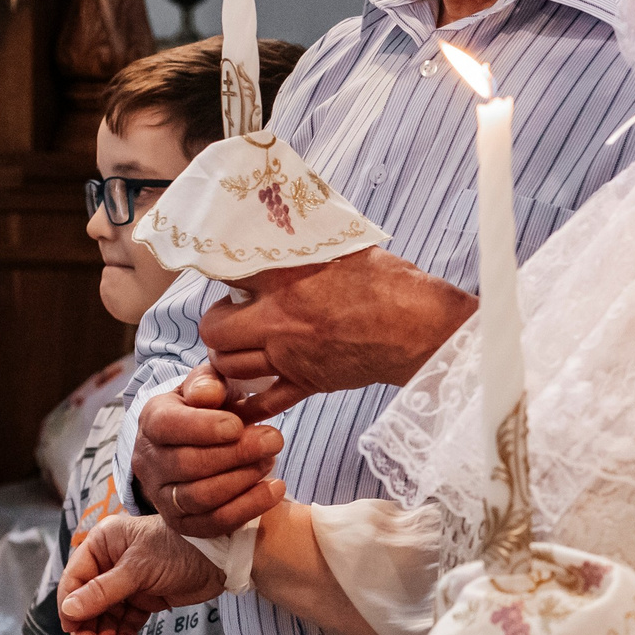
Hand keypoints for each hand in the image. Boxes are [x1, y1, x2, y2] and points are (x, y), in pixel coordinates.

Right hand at [58, 512, 225, 634]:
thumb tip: (69, 610)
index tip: (73, 632)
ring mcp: (126, 582)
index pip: (74, 580)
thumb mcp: (138, 569)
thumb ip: (103, 592)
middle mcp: (110, 562)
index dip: (70, 608)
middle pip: (87, 604)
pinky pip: (126, 623)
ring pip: (106, 618)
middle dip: (91, 632)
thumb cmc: (180, 548)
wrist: (221, 557)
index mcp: (102, 544)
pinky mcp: (144, 598)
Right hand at [135, 366, 287, 538]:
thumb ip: (209, 382)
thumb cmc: (210, 408)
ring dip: (242, 480)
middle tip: (273, 440)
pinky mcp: (182, 523)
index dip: (202, 428)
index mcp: (151, 421)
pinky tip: (274, 489)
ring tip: (270, 460)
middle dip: (235, 454)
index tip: (237, 425)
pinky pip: (213, 522)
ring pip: (198, 497)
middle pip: (186, 465)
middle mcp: (149, 461)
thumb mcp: (209, 385)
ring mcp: (162, 496)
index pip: (166, 426)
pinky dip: (248, 508)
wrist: (203, 442)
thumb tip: (208, 395)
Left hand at [200, 247, 476, 418]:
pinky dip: (249, 402)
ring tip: (239, 347)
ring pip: (230, 365)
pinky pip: (264, 402)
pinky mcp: (307, 383)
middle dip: (216, 323)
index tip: (229, 275)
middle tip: (230, 315)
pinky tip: (244, 395)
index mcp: (286, 282)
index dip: (222, 274)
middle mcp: (279, 321)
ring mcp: (290, 357)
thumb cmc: (392, 286)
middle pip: (215, 329)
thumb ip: (312, 247)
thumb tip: (292, 232)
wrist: (420, 329)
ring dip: (227, 357)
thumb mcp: (348, 250)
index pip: (228, 275)